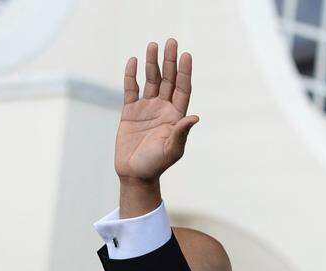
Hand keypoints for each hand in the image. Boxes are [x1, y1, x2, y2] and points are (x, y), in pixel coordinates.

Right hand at [116, 39, 198, 184]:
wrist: (135, 174)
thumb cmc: (156, 165)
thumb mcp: (172, 150)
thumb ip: (181, 133)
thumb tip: (195, 117)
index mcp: (175, 116)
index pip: (182, 89)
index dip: (184, 72)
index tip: (186, 55)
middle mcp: (162, 109)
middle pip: (168, 80)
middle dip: (169, 61)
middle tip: (171, 41)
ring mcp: (146, 108)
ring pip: (150, 80)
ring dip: (152, 63)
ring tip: (152, 45)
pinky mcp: (130, 111)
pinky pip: (131, 89)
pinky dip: (131, 75)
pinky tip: (133, 61)